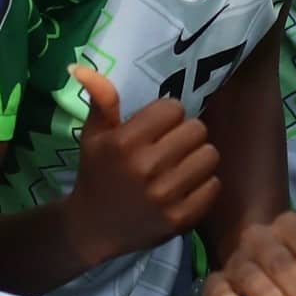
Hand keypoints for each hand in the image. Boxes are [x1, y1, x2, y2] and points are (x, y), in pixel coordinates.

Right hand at [61, 67, 220, 268]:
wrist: (92, 228)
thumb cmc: (97, 174)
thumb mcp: (94, 135)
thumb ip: (100, 100)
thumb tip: (80, 66)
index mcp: (124, 142)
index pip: (173, 108)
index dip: (168, 116)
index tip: (157, 129)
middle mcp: (145, 167)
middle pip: (197, 129)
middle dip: (186, 135)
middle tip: (172, 147)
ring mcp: (164, 195)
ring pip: (210, 155)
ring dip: (198, 158)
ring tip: (181, 166)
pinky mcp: (179, 218)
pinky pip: (214, 185)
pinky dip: (204, 185)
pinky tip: (185, 188)